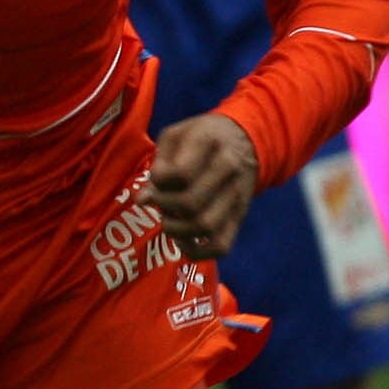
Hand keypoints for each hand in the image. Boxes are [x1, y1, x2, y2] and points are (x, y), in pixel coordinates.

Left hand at [145, 113, 259, 261]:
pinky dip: (197, 252)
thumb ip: (158, 164)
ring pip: (205, 227)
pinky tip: (182, 240)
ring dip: (176, 229)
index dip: (159, 181)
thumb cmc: (200, 137)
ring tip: (168, 220)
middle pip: (190, 203)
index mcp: (210, 143)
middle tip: (158, 201)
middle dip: (163, 206)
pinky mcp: (239, 216)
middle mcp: (229, 170)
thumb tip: (142, 201)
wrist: (245, 140)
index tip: (157, 178)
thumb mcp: (175, 136)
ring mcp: (237, 195)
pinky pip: (221, 246)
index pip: (180, 174)